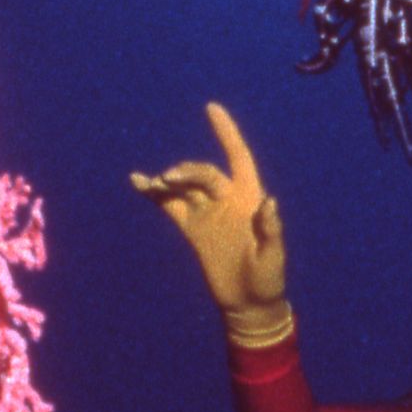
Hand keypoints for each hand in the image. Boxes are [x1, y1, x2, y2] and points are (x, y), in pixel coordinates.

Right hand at [132, 102, 290, 346]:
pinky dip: (154, 194)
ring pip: (184, 187)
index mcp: (249, 199)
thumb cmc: (268, 279)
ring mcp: (207, 213)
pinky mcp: (191, 229)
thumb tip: (269, 202)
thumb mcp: (273, 257)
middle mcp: (226, 200)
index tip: (212, 108)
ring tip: (154, 183)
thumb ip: (270, 230)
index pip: (238, 157)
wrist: (248, 303)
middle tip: (170, 180)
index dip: (227, 133)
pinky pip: (170, 205)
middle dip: (187, 172)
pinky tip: (139, 182)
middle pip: (204, 173)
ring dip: (168, 181)